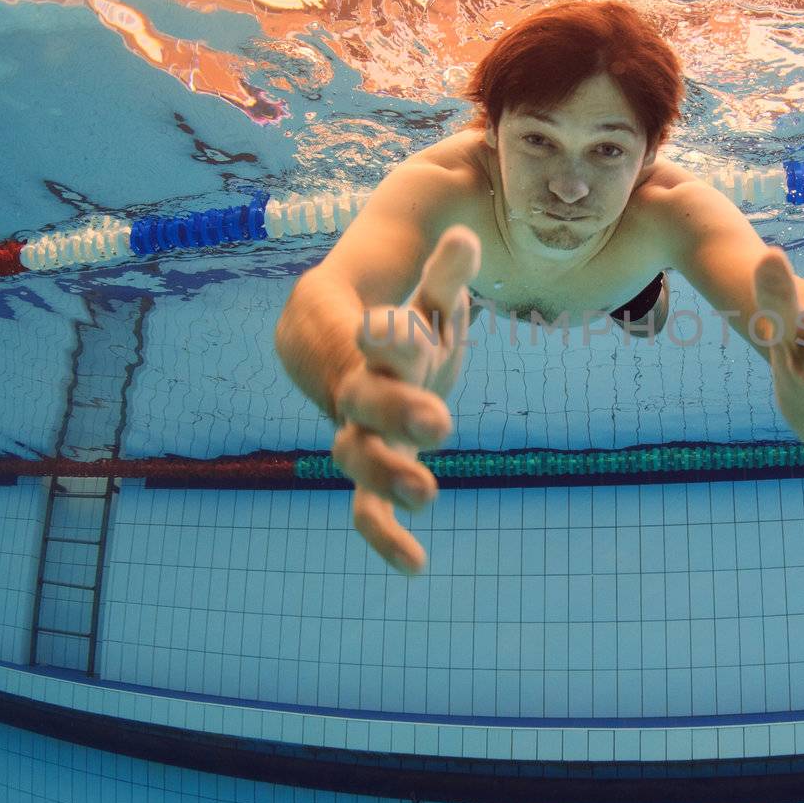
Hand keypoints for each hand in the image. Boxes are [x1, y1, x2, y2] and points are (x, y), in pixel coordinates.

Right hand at [330, 226, 480, 574]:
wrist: (338, 358)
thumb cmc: (400, 328)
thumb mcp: (429, 304)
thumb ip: (446, 278)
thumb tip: (466, 236)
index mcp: (370, 345)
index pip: (373, 340)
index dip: (388, 338)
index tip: (398, 329)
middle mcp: (358, 391)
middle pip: (364, 402)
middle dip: (397, 411)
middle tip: (439, 424)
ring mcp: (358, 434)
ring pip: (356, 458)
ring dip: (387, 476)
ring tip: (427, 496)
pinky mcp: (371, 471)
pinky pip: (366, 508)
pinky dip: (385, 536)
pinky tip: (415, 566)